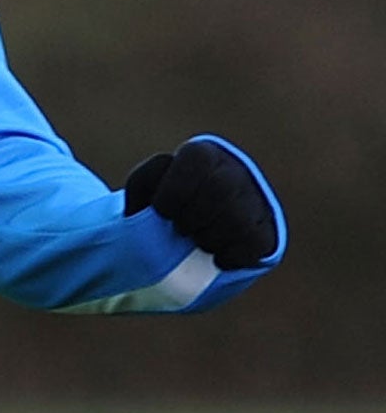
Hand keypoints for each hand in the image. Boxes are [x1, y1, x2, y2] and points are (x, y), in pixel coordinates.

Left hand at [122, 137, 277, 269]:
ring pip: (240, 218)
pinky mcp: (267, 229)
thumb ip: (145, 183)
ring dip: (210, 238)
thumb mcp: (146, 186)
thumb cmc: (165, 198)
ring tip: (197, 241)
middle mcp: (234, 171)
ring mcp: (255, 199)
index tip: (162, 210)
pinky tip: (216, 257)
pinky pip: (256, 242)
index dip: (176, 189)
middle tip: (181, 229)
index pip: (197, 160)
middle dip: (193, 216)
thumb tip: (158, 203)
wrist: (192, 222)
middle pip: (221, 189)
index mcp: (202, 155)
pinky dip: (232, 256)